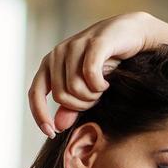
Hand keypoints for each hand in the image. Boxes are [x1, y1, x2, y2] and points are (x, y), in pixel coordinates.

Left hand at [29, 11, 154, 137]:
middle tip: (95, 98)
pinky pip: (90, 75)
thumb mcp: (87, 87)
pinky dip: (99, 85)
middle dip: (81, 105)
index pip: (34, 93)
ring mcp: (75, 46)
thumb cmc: (108, 62)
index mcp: (50, 64)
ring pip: (75, 88)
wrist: (133, 34)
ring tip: (102, 88)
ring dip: (92, 96)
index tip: (52, 133)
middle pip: (61, 96)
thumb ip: (71, 106)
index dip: (40, 116)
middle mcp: (58, 53)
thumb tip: (58, 126)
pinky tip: (106, 83)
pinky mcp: (94, 43)